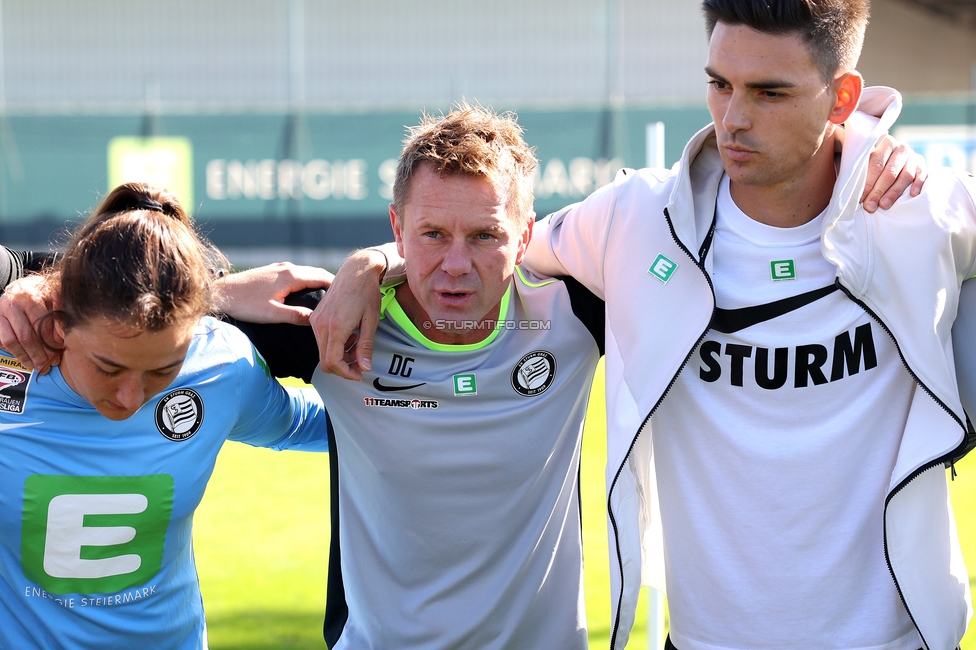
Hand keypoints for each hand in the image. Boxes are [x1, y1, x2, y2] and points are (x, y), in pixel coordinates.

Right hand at [0, 275, 59, 372]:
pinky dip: (15, 352)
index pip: (41, 326)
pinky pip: (3, 341)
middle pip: (26, 336)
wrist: (21, 288)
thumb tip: (61, 340)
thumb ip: (56, 318)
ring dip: (25, 356)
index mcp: (29, 297)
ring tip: (36, 365)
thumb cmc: (41, 294)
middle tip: (48, 365)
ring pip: (12, 341)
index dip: (50, 343)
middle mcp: (12, 304)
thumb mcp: (52, 301)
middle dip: (38, 353)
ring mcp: (0, 313)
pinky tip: (25, 359)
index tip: (58, 354)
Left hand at [215, 263, 333, 323]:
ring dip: (317, 282)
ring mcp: (278, 268)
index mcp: (291, 276)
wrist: (219, 293)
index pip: (322, 277)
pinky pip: (296, 275)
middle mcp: (287, 268)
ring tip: (328, 297)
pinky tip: (306, 293)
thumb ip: (296, 316)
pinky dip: (306, 281)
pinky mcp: (271, 271)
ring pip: (305, 273)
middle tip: (343, 297)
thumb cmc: (245, 305)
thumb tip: (317, 320)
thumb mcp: (273, 314)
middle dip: (330, 284)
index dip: (337, 285)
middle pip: (316, 273)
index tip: (350, 294)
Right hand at [309, 249, 385, 380]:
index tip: (360, 374)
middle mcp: (321, 325)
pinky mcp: (315, 317)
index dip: (347, 373)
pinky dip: (335, 345)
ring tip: (358, 345)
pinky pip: (321, 340)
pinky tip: (350, 336)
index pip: (333, 362)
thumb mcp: (371, 321)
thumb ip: (366, 346)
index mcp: (336, 327)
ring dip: (340, 356)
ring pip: (323, 352)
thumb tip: (365, 368)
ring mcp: (316, 320)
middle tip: (361, 364)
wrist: (356, 270)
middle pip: (325, 361)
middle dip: (344, 367)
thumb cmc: (367, 292)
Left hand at [860, 134, 926, 211]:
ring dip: (894, 192)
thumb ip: (859, 171)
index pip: (876, 164)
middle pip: (890, 172)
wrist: (894, 157)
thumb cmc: (874, 163)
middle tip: (870, 206)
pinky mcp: (923, 165)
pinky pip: (922, 175)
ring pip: (905, 175)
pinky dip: (917, 185)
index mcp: (885, 143)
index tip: (859, 198)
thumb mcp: (865, 161)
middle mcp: (901, 148)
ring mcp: (913, 156)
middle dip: (878, 191)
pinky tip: (911, 195)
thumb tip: (849, 190)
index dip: (867, 182)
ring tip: (884, 205)